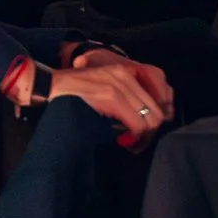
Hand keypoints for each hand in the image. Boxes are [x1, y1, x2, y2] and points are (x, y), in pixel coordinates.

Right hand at [16, 51, 176, 148]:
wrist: (58, 82)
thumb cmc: (82, 88)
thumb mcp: (108, 85)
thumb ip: (127, 96)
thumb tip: (145, 121)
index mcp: (130, 73)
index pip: (158, 101)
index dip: (156, 121)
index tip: (146, 133)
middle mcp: (129, 76)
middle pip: (157, 112)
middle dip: (152, 132)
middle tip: (139, 143)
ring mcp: (121, 85)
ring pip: (149, 119)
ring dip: (143, 137)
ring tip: (132, 144)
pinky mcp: (112, 95)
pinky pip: (135, 122)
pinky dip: (133, 136)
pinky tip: (124, 140)